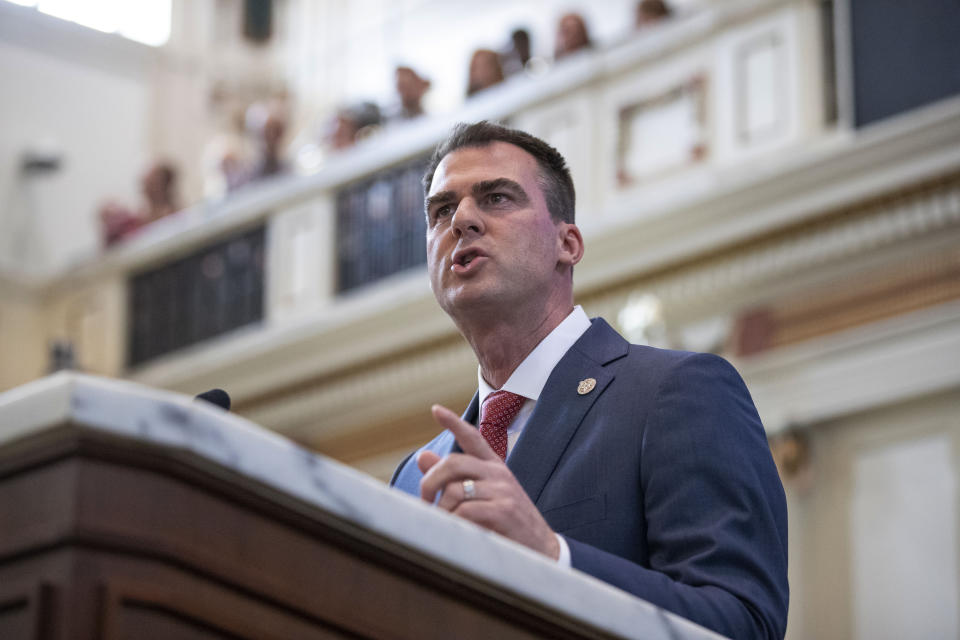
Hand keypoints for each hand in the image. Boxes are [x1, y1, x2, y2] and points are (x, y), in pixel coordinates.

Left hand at [417, 404, 559, 559]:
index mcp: (494, 467)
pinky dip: (453, 521)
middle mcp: (499, 474)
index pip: (473, 437)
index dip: (454, 422)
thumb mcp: (482, 497)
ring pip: (454, 490)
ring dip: (441, 509)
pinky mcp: (504, 511)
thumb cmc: (507, 524)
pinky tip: (456, 530)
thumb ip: (452, 477)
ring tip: (442, 523)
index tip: (436, 409)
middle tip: (423, 500)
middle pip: (453, 462)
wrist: (542, 550)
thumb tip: (422, 456)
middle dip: (430, 480)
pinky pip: (465, 510)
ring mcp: (503, 491)